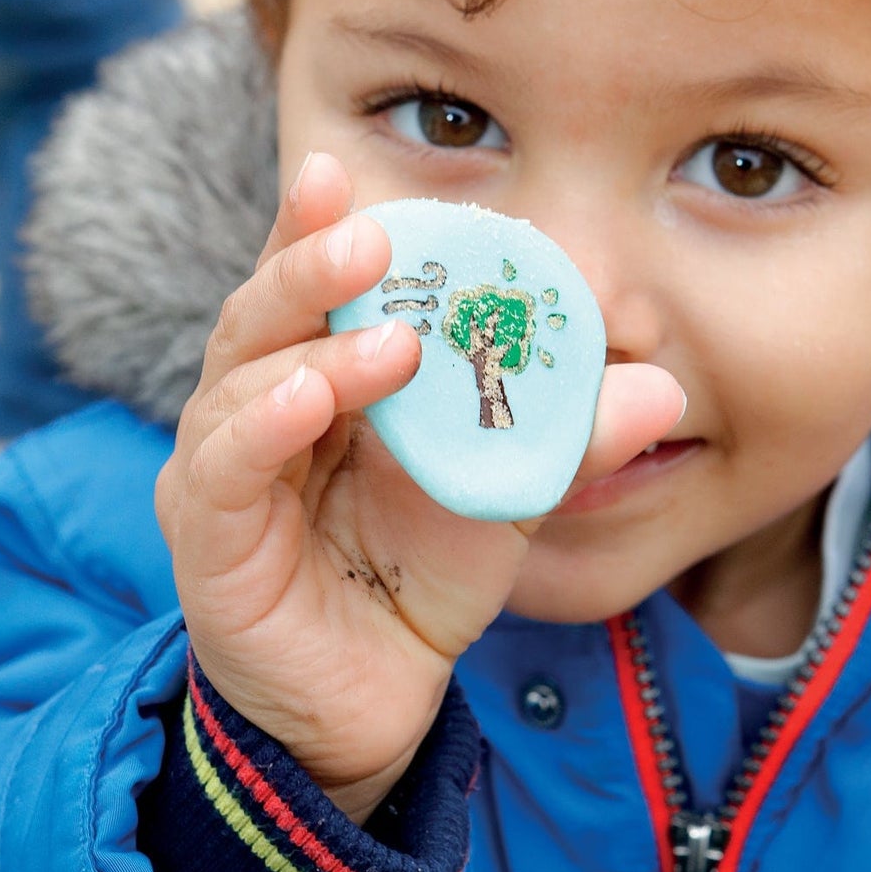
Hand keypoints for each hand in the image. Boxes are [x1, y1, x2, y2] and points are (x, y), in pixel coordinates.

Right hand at [155, 152, 683, 821]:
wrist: (379, 701)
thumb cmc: (422, 575)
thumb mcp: (506, 495)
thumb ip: (566, 438)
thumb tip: (663, 389)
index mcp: (317, 375)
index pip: (311, 285)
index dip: (318, 224)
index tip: (347, 170)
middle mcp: (254, 407)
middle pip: (264, 311)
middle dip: (310, 262)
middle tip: (372, 233)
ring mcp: (220, 471)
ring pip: (238, 378)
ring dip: (314, 349)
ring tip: (390, 343)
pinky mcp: (207, 539)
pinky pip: (222, 467)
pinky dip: (261, 425)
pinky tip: (308, 400)